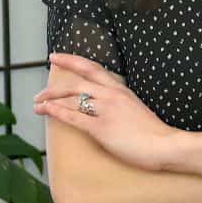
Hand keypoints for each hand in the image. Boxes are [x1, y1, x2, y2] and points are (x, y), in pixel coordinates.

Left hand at [33, 53, 177, 170]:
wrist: (165, 145)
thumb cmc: (154, 133)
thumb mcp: (136, 109)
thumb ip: (120, 104)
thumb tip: (104, 107)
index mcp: (121, 89)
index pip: (92, 68)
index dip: (71, 60)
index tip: (55, 57)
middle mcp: (111, 95)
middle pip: (76, 83)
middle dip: (53, 87)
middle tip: (39, 93)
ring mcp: (106, 111)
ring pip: (71, 98)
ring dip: (50, 100)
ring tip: (37, 105)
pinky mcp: (101, 128)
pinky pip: (73, 117)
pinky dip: (56, 112)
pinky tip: (45, 111)